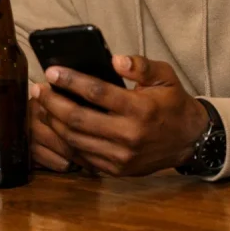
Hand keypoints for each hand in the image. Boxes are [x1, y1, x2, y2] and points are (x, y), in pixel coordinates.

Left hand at [31, 55, 208, 176]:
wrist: (190, 140)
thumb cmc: (173, 103)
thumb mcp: (165, 76)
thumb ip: (141, 65)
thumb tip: (115, 59)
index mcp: (141, 109)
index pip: (97, 93)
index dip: (71, 81)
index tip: (52, 71)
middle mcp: (129, 136)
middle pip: (79, 119)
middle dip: (53, 102)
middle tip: (39, 88)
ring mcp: (121, 157)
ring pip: (75, 140)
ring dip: (54, 121)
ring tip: (43, 104)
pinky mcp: (116, 170)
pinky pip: (81, 157)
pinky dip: (64, 141)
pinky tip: (55, 126)